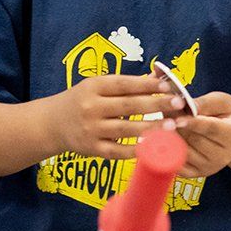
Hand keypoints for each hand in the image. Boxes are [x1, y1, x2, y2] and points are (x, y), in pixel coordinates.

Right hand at [50, 74, 183, 158]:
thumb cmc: (82, 100)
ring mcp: (91, 130)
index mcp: (93, 87)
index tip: (168, 85)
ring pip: (125, 130)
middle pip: (128, 106)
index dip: (147, 85)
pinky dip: (135, 150)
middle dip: (156, 104)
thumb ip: (126, 85)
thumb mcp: (98, 86)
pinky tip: (153, 146)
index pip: (124, 85)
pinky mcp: (92, 149)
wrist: (52, 124)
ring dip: (151, 127)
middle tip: (178, 103)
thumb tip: (158, 78)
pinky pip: (117, 151)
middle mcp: (91, 108)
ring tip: (172, 125)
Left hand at [173, 92, 230, 177]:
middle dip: (177, 126)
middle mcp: (224, 155)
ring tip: (165, 124)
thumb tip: (187, 106)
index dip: (193, 124)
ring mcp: (210, 167)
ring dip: (170, 138)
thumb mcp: (222, 102)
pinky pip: (177, 164)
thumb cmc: (226, 114)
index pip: (210, 129)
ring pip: (183, 152)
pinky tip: (163, 140)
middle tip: (165, 112)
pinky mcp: (198, 174)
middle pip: (194, 140)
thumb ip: (205, 104)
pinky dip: (168, 152)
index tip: (177, 119)